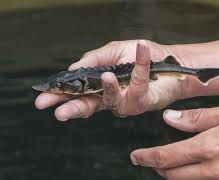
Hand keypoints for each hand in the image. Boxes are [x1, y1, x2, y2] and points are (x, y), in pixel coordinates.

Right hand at [35, 40, 185, 119]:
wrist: (169, 59)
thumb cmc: (143, 55)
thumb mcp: (114, 50)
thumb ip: (95, 59)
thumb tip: (74, 68)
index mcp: (101, 85)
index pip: (78, 93)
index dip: (62, 97)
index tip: (45, 99)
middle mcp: (111, 97)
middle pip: (88, 106)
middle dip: (73, 108)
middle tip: (59, 112)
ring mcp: (126, 101)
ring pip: (112, 99)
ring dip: (108, 87)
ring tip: (106, 76)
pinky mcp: (142, 101)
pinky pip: (138, 84)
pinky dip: (141, 64)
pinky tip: (140, 49)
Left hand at [131, 104, 218, 179]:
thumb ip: (198, 118)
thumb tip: (171, 118)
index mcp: (212, 147)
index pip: (168, 157)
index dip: (148, 157)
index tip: (137, 156)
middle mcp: (217, 170)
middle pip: (174, 176)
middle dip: (158, 169)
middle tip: (151, 161)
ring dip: (176, 176)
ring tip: (172, 166)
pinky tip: (200, 171)